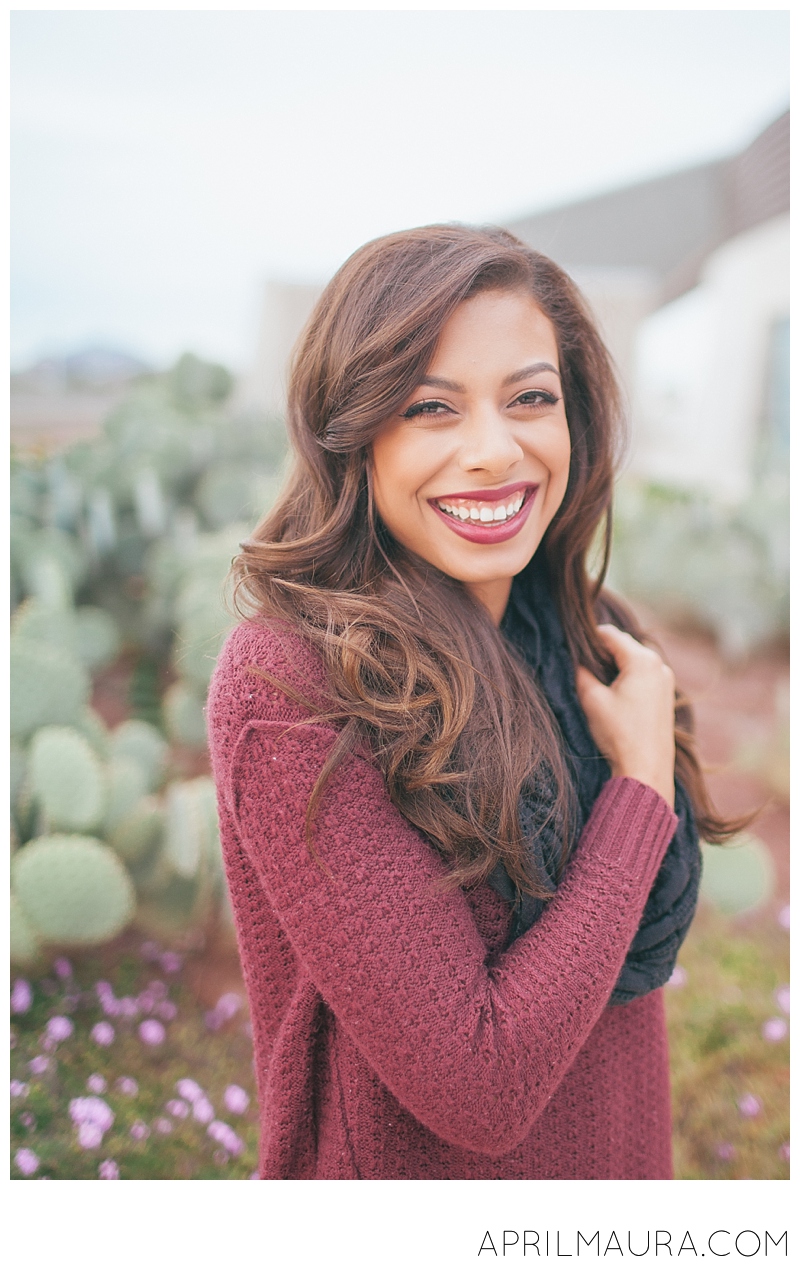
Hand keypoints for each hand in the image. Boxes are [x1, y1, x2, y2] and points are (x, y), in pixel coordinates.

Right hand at [575, 625, 675, 808]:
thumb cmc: (619, 733)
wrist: (646, 769)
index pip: (610, 634)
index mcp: (643, 660)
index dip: (588, 638)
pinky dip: (627, 677)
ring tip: (596, 681)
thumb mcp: (592, 699)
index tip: (572, 649)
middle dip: (602, 652)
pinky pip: (643, 675)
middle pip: (624, 645)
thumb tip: (576, 660)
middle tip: (581, 666)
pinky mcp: (666, 696)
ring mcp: (666, 681)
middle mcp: (659, 665)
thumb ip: (581, 672)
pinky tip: (614, 694)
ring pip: (634, 660)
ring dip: (615, 665)